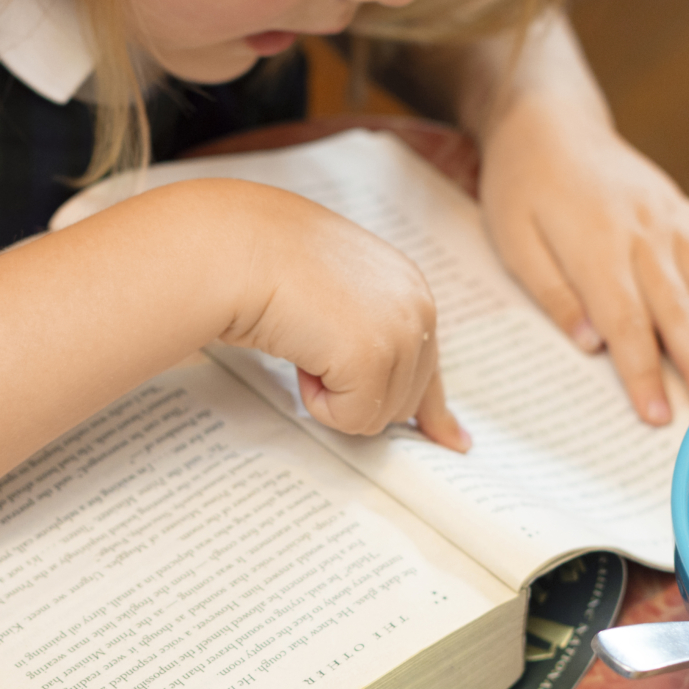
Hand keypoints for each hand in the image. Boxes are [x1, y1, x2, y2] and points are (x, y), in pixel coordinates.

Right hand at [213, 184, 470, 449]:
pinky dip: (316, 400)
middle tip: (313, 349)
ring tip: (304, 341)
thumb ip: (366, 329)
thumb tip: (386, 388)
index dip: (434, 408)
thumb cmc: (266, 263)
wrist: (237, 248)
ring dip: (331, 393)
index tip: (451, 440)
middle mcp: (416, 307)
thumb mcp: (333, 294)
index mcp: (408, 287)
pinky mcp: (373, 358)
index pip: (429, 363)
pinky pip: (350, 419)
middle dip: (356, 394)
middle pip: (404, 401)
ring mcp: (399, 332)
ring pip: (377, 415)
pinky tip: (300, 353)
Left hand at [478, 92, 688, 421]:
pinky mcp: (682, 206)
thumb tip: (591, 345)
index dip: (644, 373)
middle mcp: (644, 233)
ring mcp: (670, 216)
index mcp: (597, 247)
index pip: (628, 323)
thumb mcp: (513, 243)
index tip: (656, 416)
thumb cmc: (521, 187)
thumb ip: (553, 294)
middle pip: (680, 309)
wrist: (546, 120)